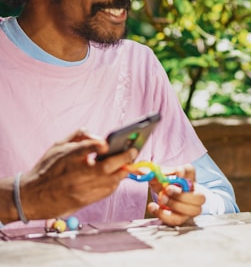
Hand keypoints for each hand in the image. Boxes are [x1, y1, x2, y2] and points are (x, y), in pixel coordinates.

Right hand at [19, 130, 136, 221]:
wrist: (30, 197)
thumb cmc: (47, 168)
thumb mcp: (58, 146)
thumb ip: (80, 135)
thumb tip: (101, 138)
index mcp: (67, 157)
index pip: (85, 149)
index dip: (97, 145)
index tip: (107, 143)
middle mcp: (75, 175)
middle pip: (106, 167)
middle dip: (124, 158)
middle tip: (133, 150)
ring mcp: (81, 190)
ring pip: (111, 181)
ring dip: (123, 170)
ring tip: (129, 162)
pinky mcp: (84, 201)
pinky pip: (107, 191)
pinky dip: (115, 182)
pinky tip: (118, 174)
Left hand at [147, 164, 204, 225]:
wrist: (162, 195)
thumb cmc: (164, 183)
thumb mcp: (158, 176)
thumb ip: (152, 173)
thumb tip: (144, 172)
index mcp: (188, 176)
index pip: (190, 171)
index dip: (185, 172)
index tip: (177, 172)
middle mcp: (194, 192)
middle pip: (200, 197)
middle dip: (182, 195)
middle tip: (167, 190)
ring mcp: (190, 207)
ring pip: (192, 211)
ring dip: (175, 205)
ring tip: (161, 199)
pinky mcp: (182, 218)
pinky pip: (177, 220)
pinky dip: (164, 215)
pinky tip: (154, 207)